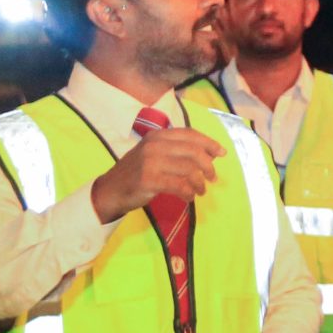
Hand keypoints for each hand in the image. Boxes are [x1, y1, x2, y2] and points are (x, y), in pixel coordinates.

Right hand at [92, 126, 226, 222]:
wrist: (111, 190)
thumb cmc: (137, 172)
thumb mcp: (154, 154)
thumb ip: (178, 151)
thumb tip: (210, 154)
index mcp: (158, 136)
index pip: (190, 134)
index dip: (209, 143)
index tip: (221, 153)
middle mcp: (154, 145)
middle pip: (193, 152)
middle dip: (208, 166)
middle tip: (212, 178)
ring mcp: (150, 162)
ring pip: (189, 169)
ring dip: (200, 183)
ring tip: (200, 191)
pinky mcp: (149, 180)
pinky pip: (179, 185)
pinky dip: (189, 192)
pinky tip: (189, 197)